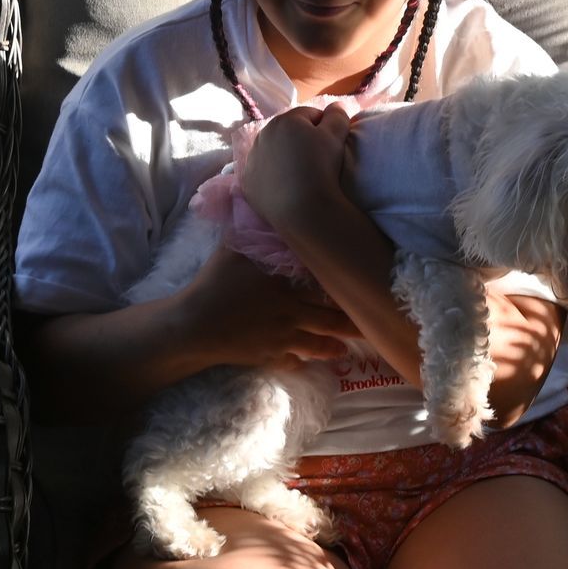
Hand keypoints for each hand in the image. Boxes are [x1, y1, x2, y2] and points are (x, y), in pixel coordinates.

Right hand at [175, 241, 358, 368]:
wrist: (195, 325)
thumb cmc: (215, 282)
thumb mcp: (233, 248)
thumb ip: (254, 230)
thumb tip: (261, 204)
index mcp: (288, 285)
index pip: (325, 287)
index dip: (347, 289)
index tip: (365, 287)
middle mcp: (292, 313)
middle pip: (330, 320)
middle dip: (352, 323)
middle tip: (372, 324)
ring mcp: (283, 339)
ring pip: (316, 345)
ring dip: (333, 347)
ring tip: (345, 349)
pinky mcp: (269, 357)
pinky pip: (291, 362)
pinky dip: (301, 363)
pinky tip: (309, 364)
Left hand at [240, 104, 353, 236]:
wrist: (304, 209)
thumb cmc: (321, 167)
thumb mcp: (337, 135)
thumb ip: (337, 115)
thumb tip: (336, 105)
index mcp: (285, 120)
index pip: (309, 115)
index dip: (323, 127)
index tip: (331, 144)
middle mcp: (263, 135)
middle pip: (287, 132)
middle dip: (301, 140)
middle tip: (316, 159)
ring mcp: (252, 159)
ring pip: (272, 151)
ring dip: (285, 156)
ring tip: (301, 174)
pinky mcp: (247, 182)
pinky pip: (262, 173)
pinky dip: (272, 176)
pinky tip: (285, 186)